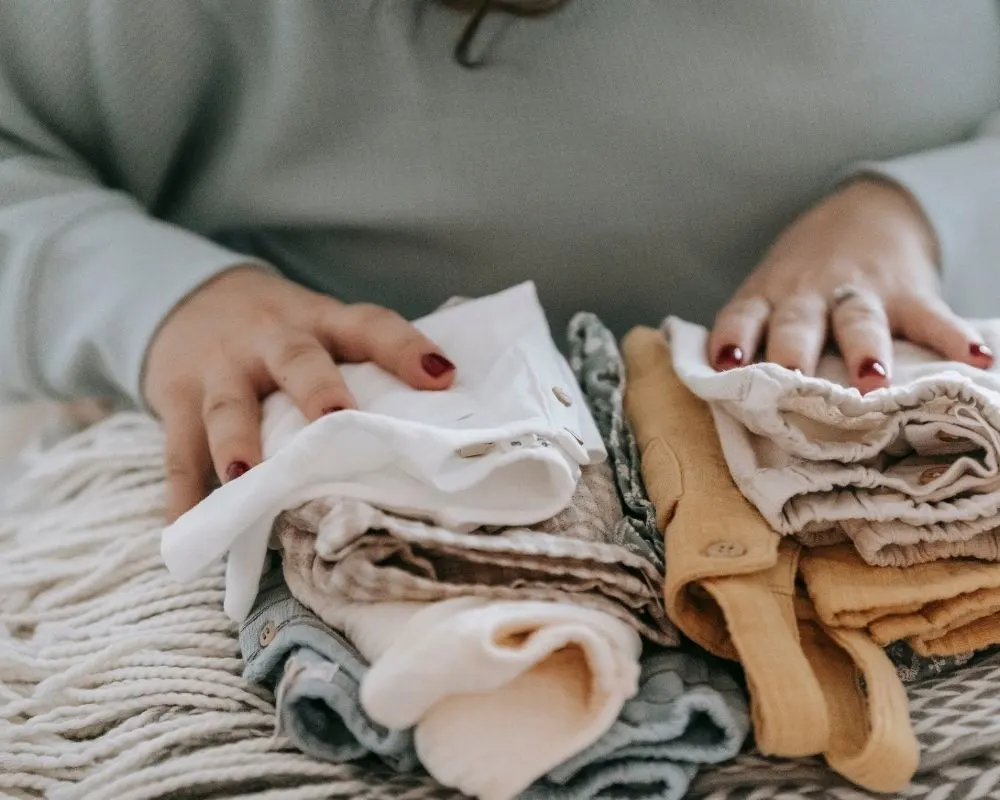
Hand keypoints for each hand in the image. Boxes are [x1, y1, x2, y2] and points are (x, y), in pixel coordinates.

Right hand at [142, 267, 456, 520]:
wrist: (185, 296)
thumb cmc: (279, 331)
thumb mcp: (319, 325)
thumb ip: (362, 362)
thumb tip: (437, 422)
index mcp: (320, 321)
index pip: (369, 325)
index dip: (404, 347)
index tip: (442, 377)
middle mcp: (271, 339)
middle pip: (297, 360)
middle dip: (318, 389)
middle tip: (338, 419)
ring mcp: (220, 368)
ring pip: (229, 404)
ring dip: (236, 441)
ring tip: (244, 477)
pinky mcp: (175, 398)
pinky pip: (178, 449)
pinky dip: (182, 492)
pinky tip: (186, 529)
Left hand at [709, 178, 992, 391]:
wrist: (864, 211)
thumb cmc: (800, 278)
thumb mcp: (768, 295)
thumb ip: (751, 339)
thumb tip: (724, 403)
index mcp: (767, 298)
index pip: (742, 317)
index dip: (731, 338)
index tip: (725, 365)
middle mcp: (808, 296)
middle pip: (797, 324)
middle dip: (793, 352)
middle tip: (792, 381)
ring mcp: (859, 292)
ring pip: (858, 321)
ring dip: (865, 350)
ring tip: (872, 381)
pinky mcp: (907, 293)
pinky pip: (931, 317)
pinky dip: (954, 338)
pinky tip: (975, 359)